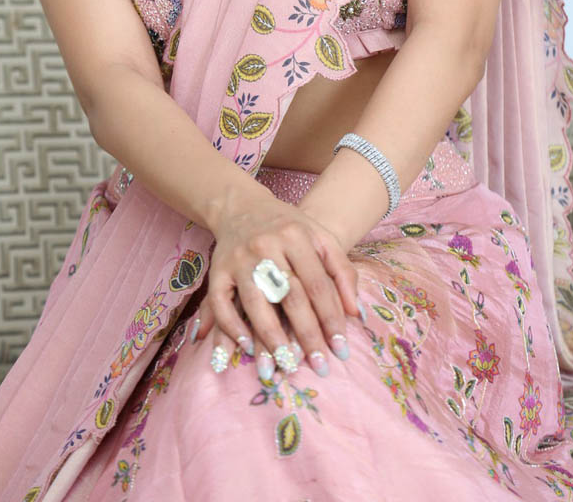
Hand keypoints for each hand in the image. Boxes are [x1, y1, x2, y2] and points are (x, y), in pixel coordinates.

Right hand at [190, 189, 360, 380]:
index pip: (318, 284)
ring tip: (287, 364)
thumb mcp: (320, 237)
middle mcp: (266, 245)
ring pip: (256, 302)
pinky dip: (233, 328)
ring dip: (272, 337)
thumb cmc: (289, 228)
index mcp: (296, 235)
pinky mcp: (217, 270)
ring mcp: (239, 258)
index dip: (331, 318)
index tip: (341, 349)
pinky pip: (221, 303)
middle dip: (307, 335)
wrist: (242, 206)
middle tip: (320, 366)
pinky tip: (249, 348)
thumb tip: (355, 314)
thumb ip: (342, 271)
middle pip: (290, 296)